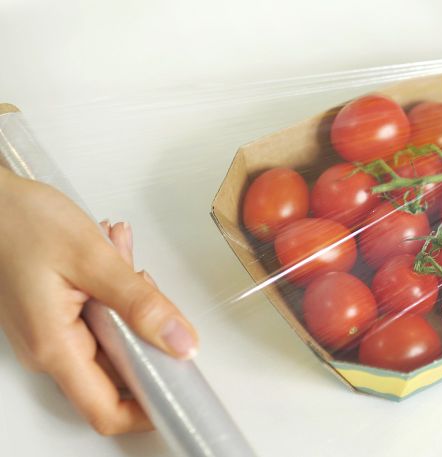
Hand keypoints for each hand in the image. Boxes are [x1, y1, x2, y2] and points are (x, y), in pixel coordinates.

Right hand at [0, 169, 198, 434]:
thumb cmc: (21, 221)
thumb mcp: (93, 259)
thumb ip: (141, 304)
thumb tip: (181, 342)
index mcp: (55, 346)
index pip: (106, 411)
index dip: (148, 410)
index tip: (182, 389)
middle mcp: (50, 349)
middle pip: (119, 374)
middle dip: (147, 334)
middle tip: (146, 288)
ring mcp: (52, 334)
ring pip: (115, 341)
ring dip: (131, 304)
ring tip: (120, 258)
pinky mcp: (56, 317)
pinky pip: (101, 320)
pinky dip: (116, 293)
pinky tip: (111, 258)